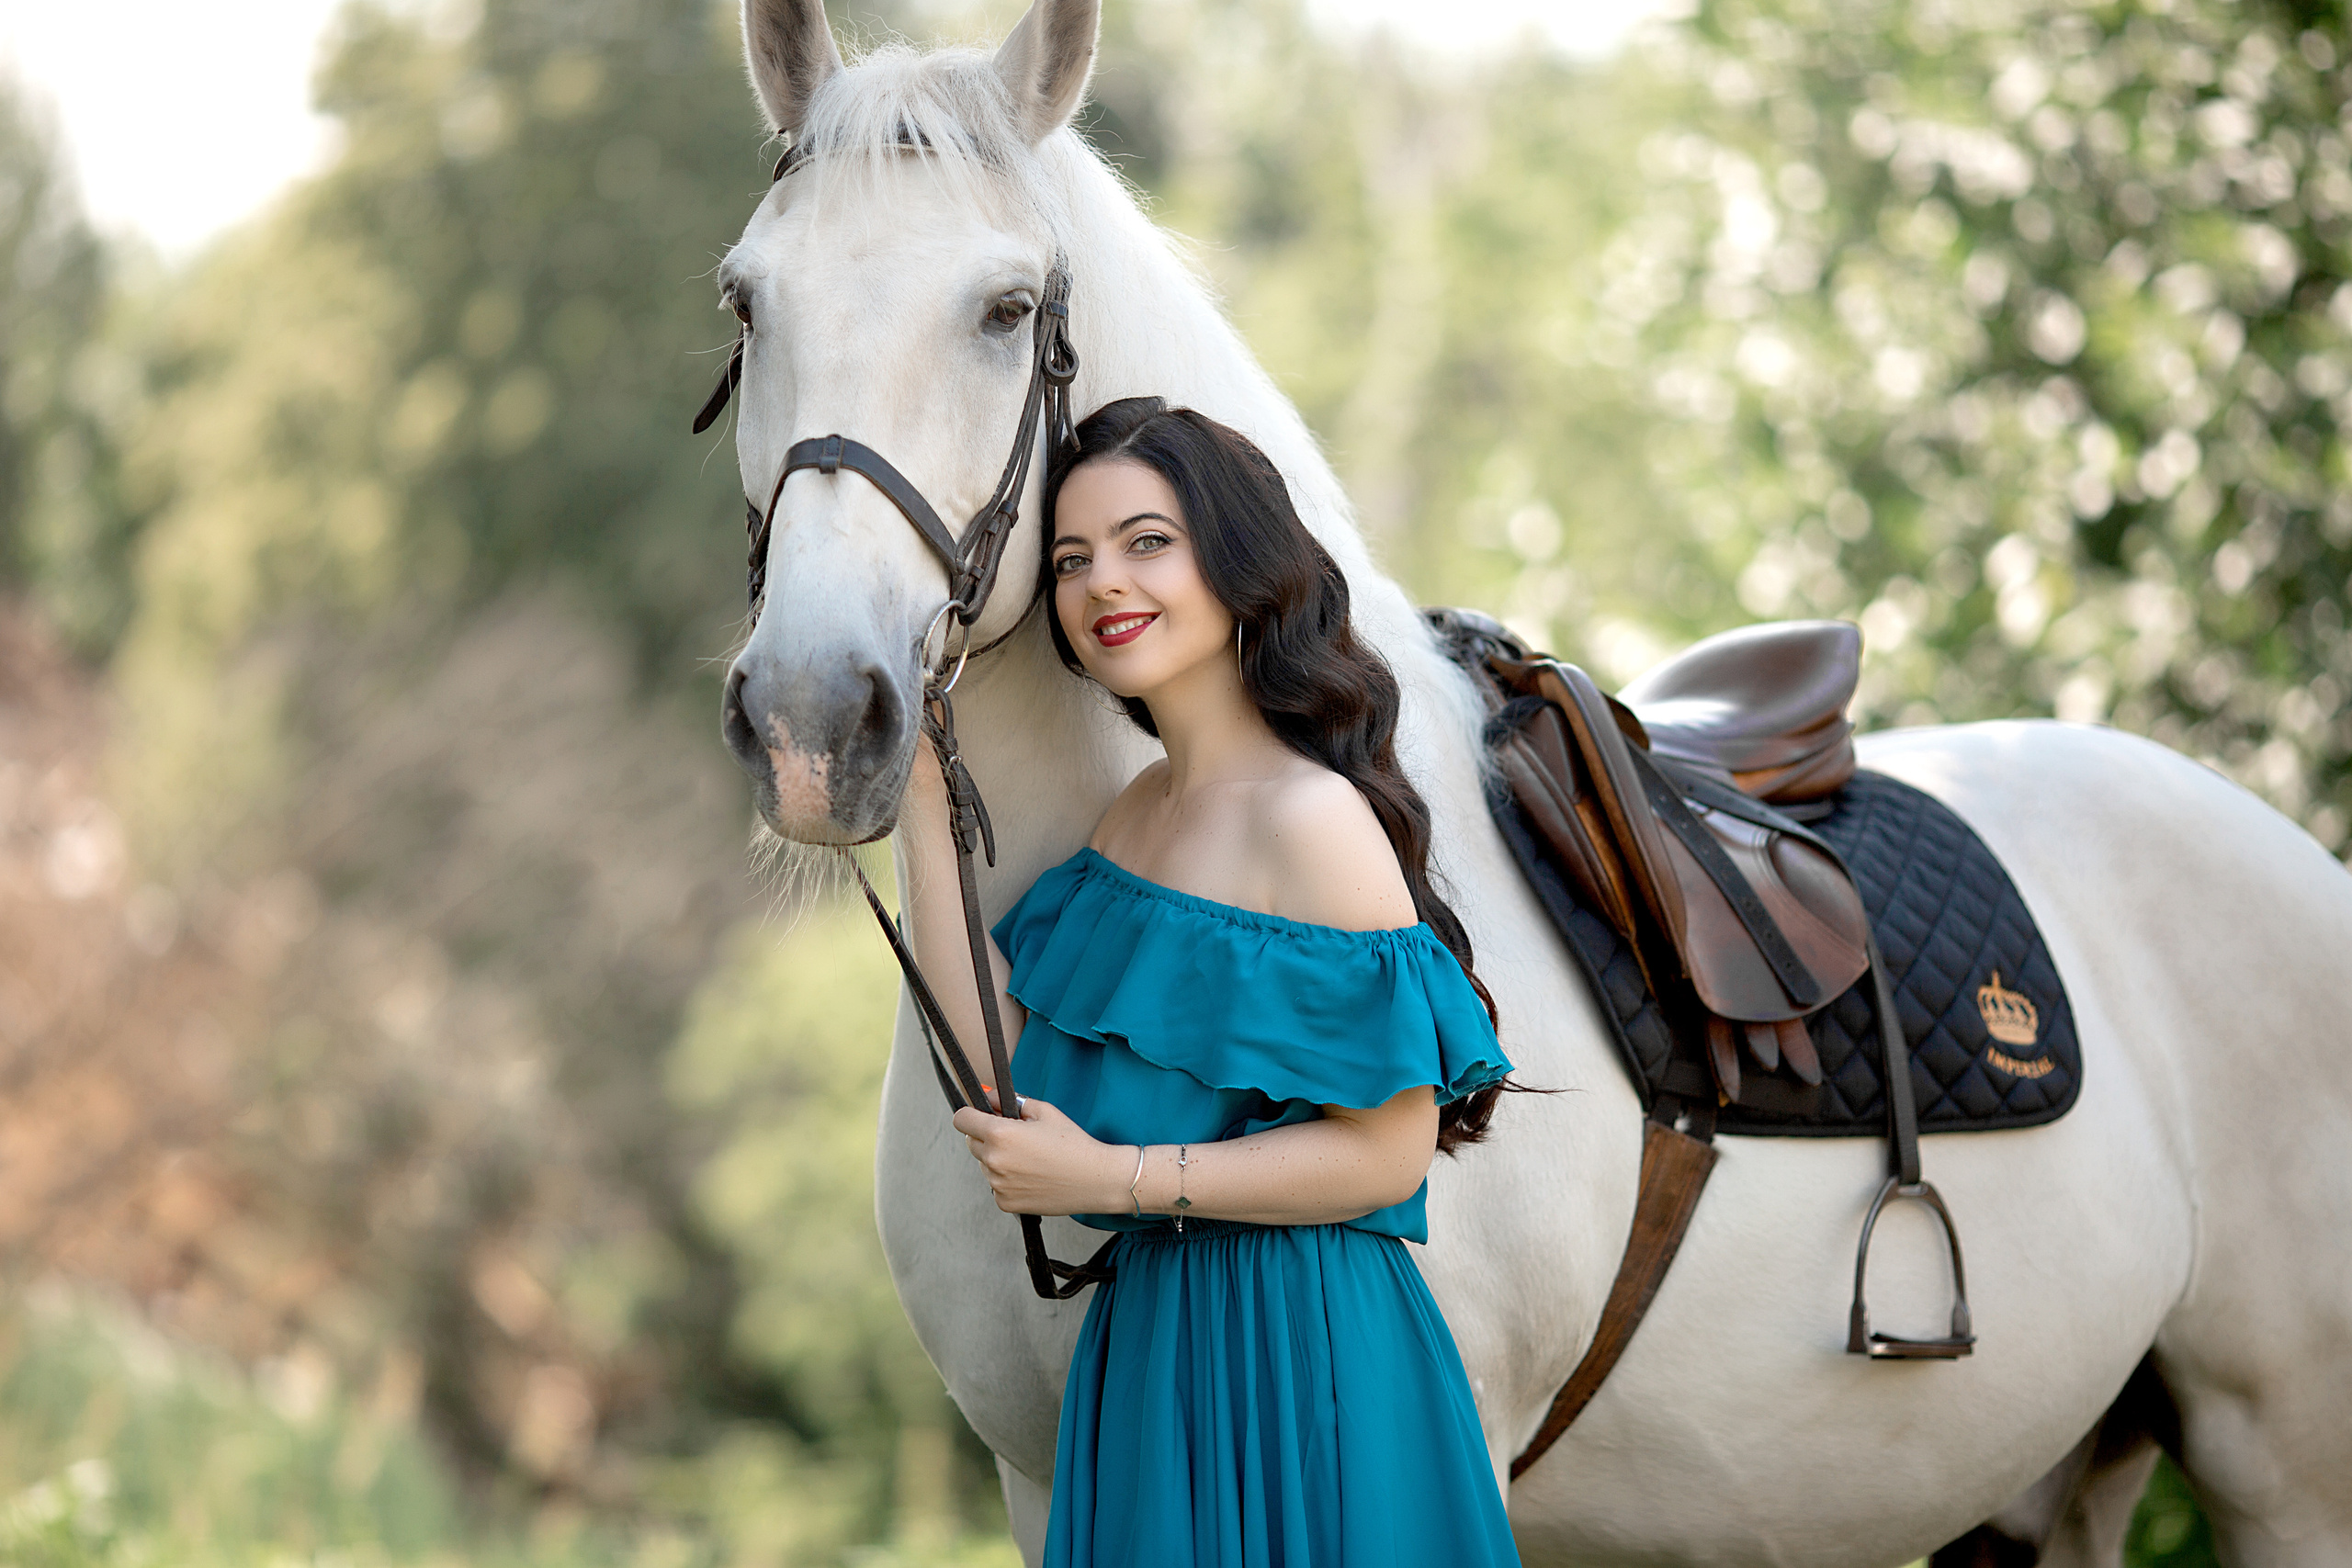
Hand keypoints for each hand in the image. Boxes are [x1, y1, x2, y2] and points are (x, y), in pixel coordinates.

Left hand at [951, 1097, 1127, 1214]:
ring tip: (1029, 1159)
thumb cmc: (1073, 1143)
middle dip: (986, 1136)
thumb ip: (1011, 1101)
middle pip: (971, 1142)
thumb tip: (990, 1096)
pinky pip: (996, 1186)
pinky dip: (1007, 1180)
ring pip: (984, 1165)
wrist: (1095, 1180)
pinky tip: (1032, 1176)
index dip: (970, 1114)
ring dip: (997, 1159)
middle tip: (1015, 1137)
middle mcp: (994, 1160)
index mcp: (1000, 1134)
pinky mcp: (1005, 1203)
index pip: (961, 1119)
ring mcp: (997, 1185)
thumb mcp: (1044, 1112)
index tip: (979, 1116)